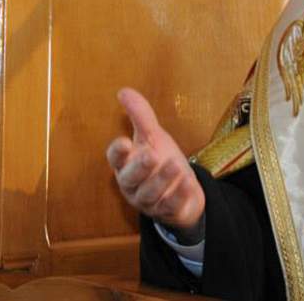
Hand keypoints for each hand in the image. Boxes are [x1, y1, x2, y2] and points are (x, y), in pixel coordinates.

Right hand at [106, 88, 204, 238]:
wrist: (181, 189)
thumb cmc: (161, 160)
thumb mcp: (153, 136)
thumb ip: (140, 116)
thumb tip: (123, 91)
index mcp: (126, 165)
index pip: (115, 159)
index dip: (118, 152)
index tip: (124, 142)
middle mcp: (133, 185)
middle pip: (130, 179)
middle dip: (140, 168)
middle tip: (151, 155)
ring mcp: (149, 201)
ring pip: (151, 193)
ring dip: (163, 180)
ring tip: (175, 165)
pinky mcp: (167, 211)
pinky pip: (171, 205)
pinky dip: (179, 195)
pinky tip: (188, 183)